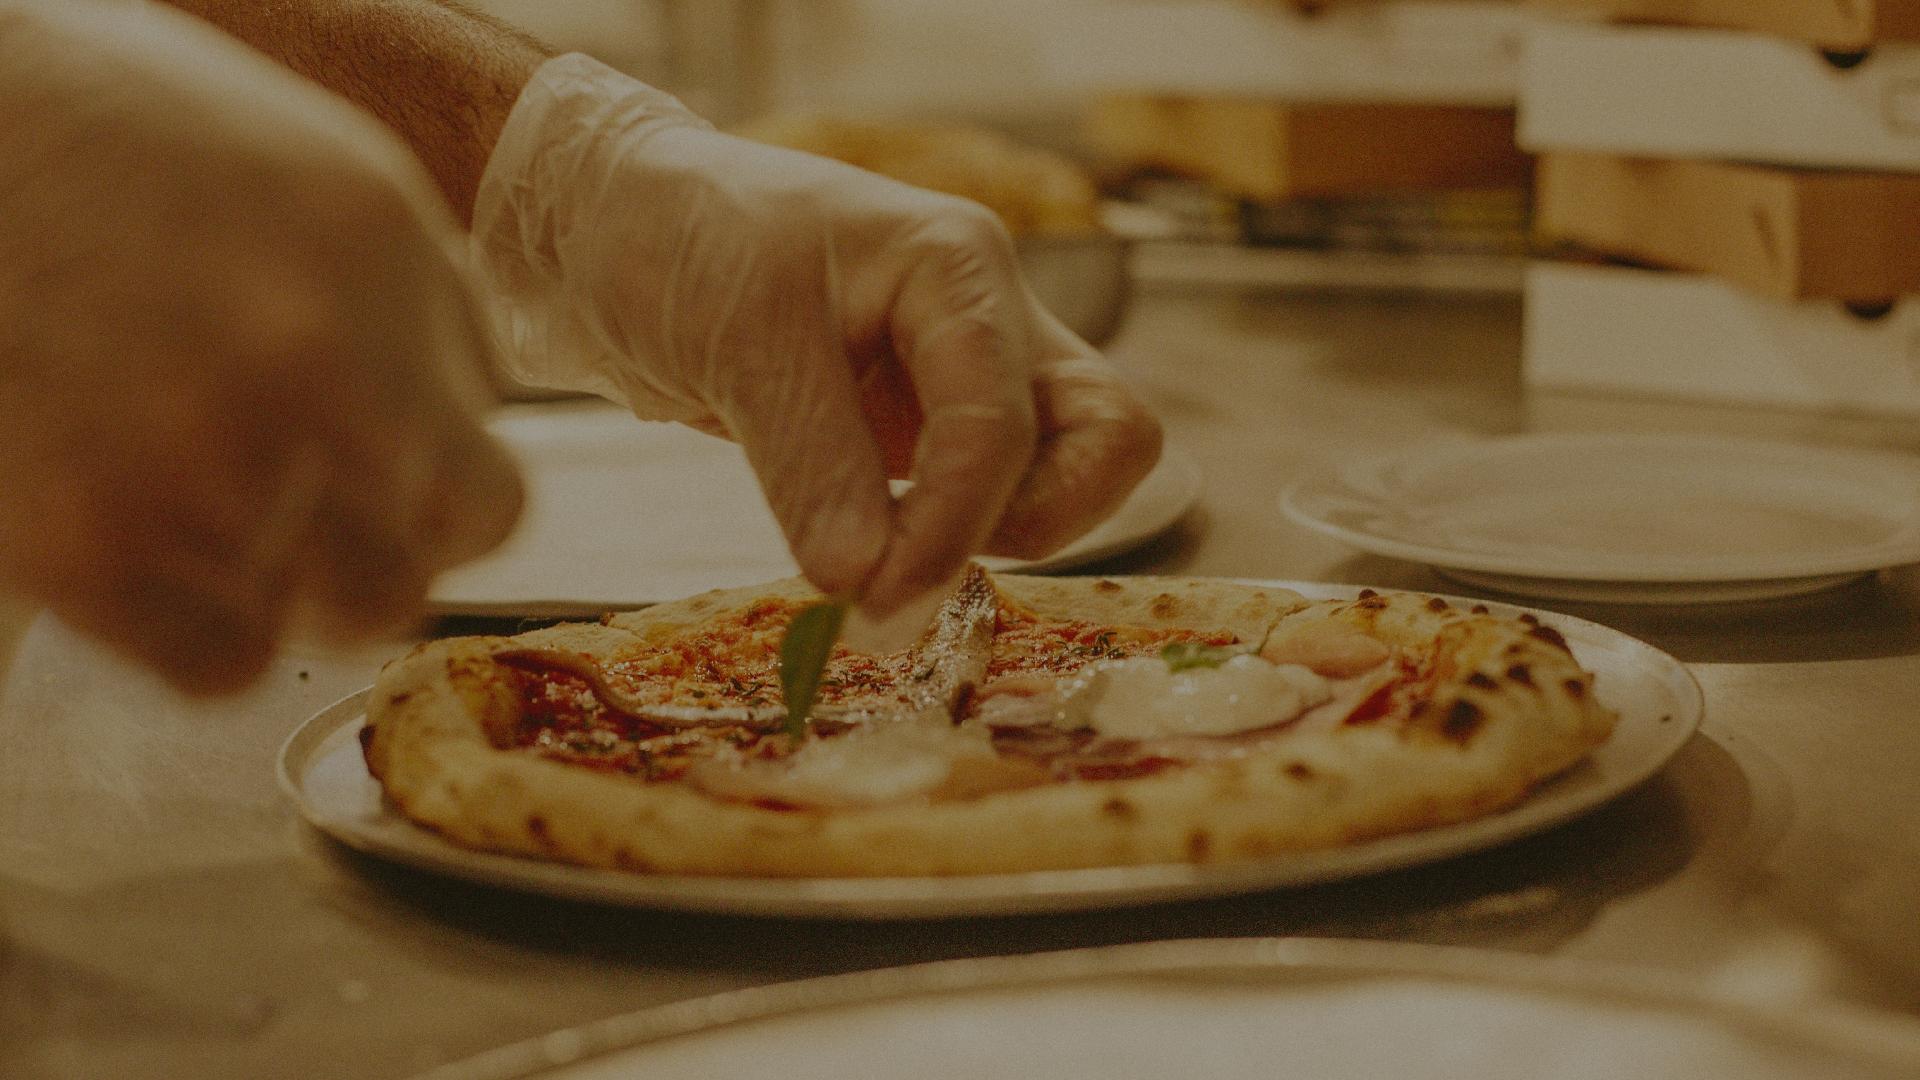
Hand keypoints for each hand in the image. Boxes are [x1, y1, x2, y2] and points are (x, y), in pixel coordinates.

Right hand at [0, 4, 521, 692]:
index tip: (400, 503)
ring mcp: (198, 460)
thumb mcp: (328, 184)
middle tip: (295, 518)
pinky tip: (141, 540)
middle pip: (408, 578)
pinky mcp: (84, 539)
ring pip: (317, 618)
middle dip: (362, 561)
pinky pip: (219, 664)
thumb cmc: (115, 143)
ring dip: (270, 581)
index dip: (445, 514)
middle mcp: (313, 367)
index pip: (492, 498)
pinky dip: (189, 629)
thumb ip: (428, 313)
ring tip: (191, 494)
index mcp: (381, 268)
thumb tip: (475, 426)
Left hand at [471, 55, 1159, 618]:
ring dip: (995, 535)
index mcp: (957, 267)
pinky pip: (987, 497)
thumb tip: (864, 584)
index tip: (878, 600)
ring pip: (1068, 472)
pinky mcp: (924, 428)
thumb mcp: (739, 343)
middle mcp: (986, 318)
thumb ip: (812, 465)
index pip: (1003, 420)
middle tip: (915, 568)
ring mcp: (964, 376)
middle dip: (1036, 521)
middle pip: (1107, 437)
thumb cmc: (678, 239)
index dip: (953, 524)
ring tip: (880, 561)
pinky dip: (946, 541)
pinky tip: (864, 552)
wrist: (613, 233)